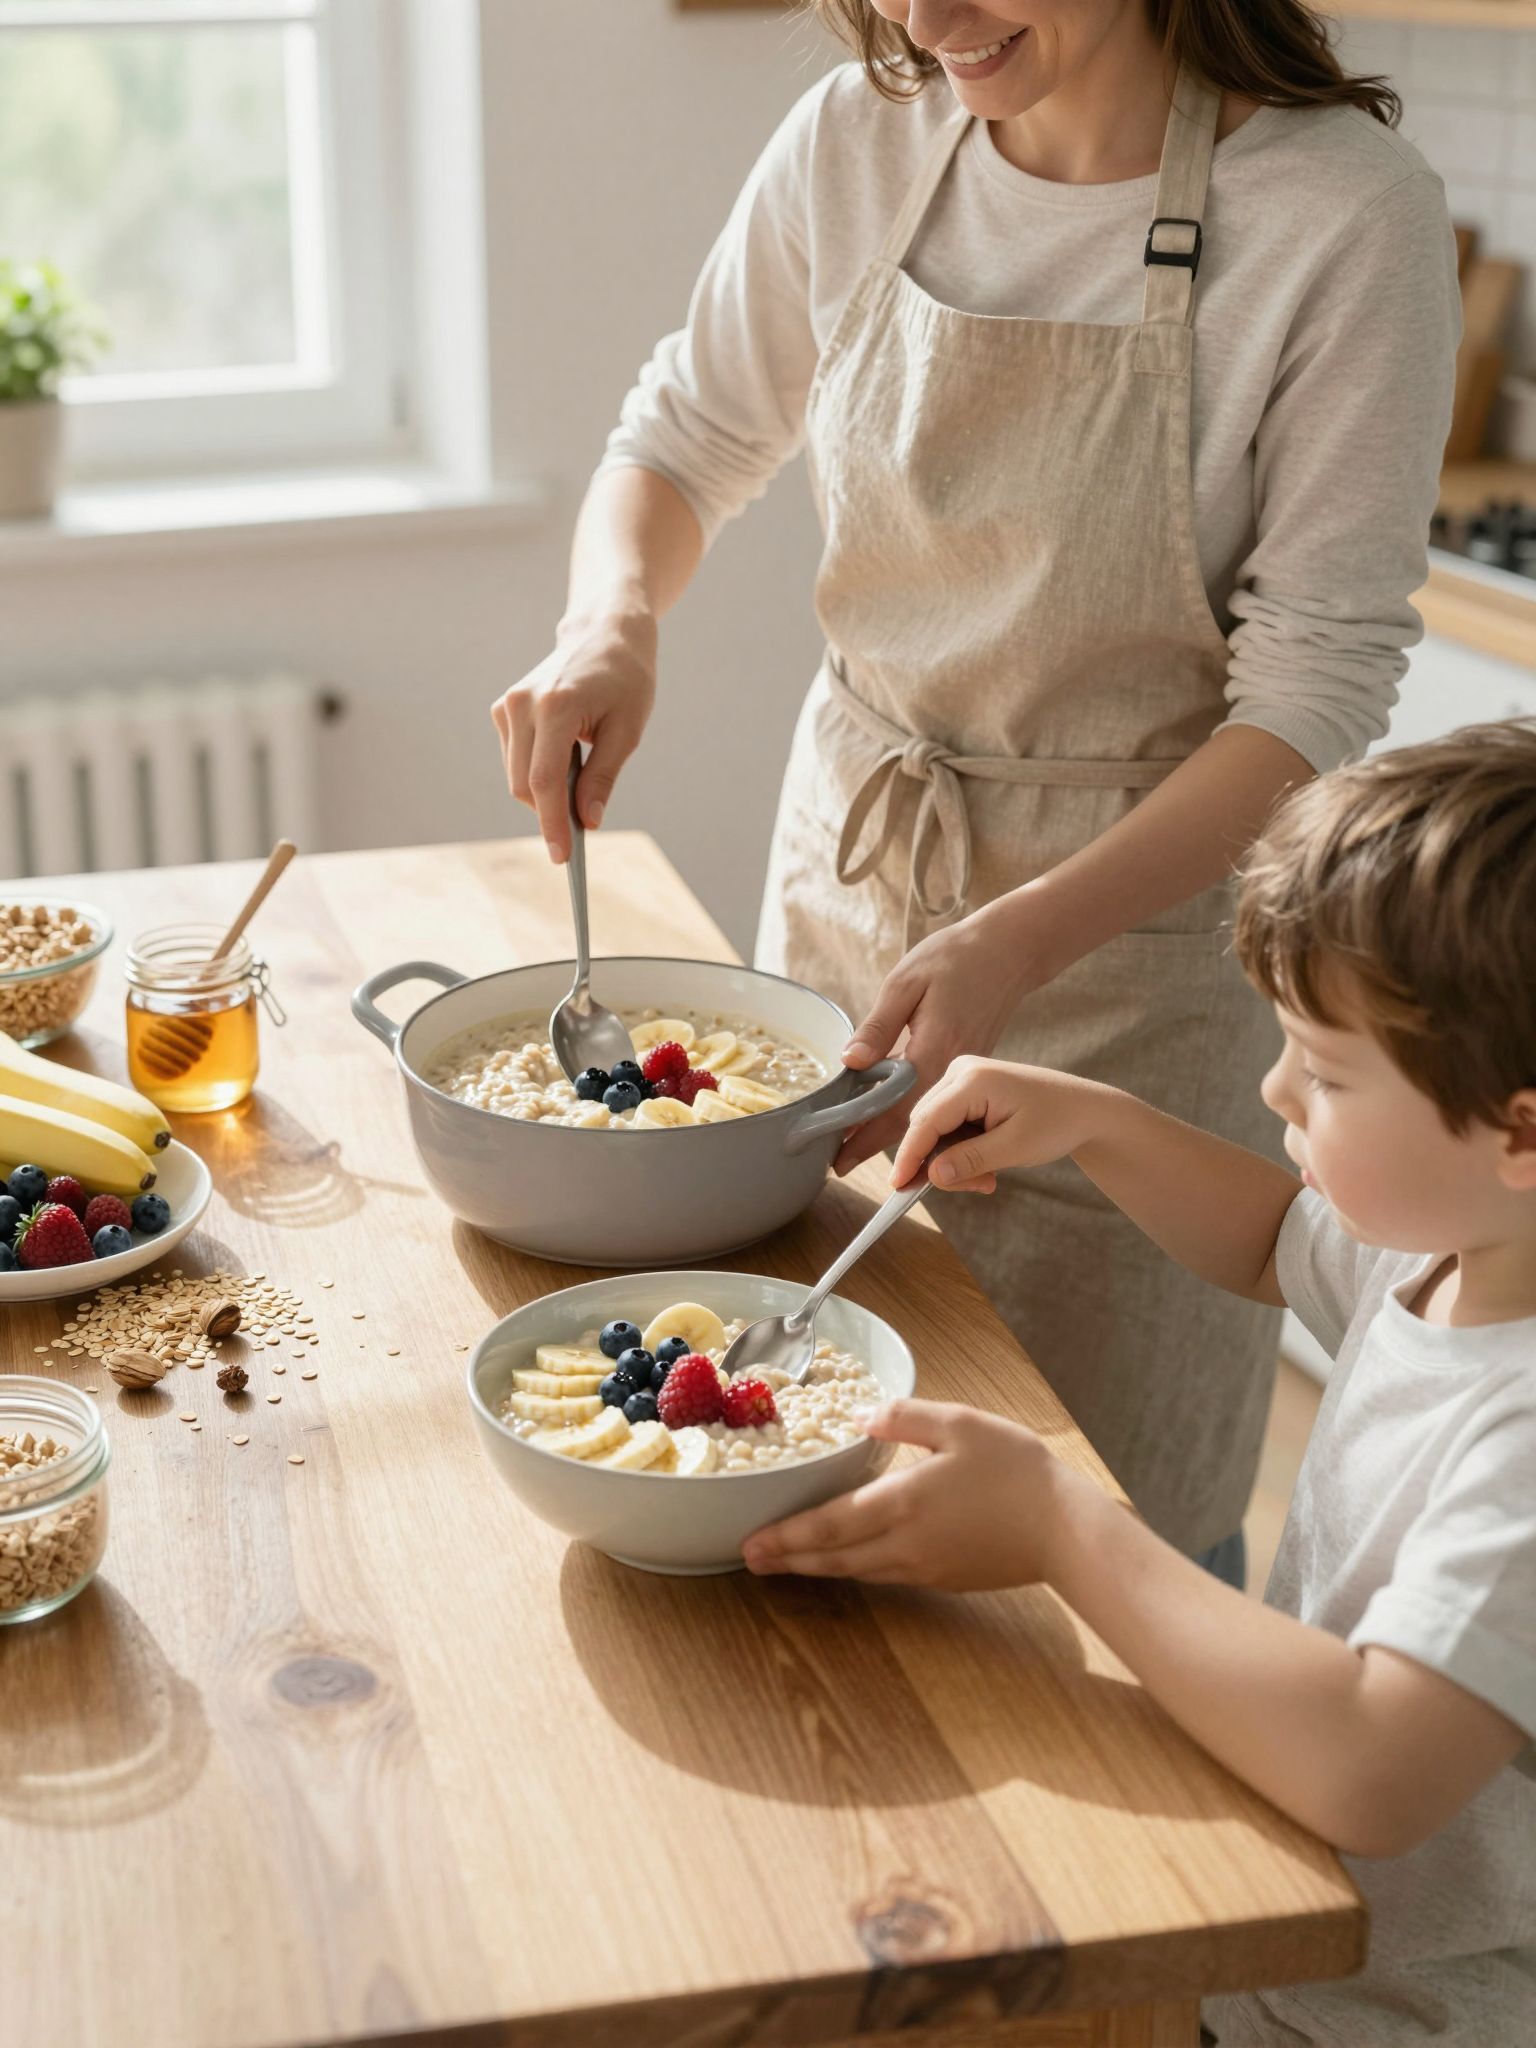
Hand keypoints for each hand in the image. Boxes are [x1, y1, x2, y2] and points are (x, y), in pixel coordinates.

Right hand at [490, 607, 656, 861]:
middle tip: (583, 826)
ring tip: (582, 775)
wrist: (605, 635)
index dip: (552, 824)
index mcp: (555, 706)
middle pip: (524, 785)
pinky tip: (565, 756)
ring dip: (545, 792)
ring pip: (516, 776)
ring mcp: (508, 705)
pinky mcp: (504, 709)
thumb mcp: (627, 732)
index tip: (562, 858)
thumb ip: (603, 778)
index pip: (544, 781)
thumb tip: (588, 821)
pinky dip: (537, 773)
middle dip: (550, 813)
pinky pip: (515, 760)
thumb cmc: (625, 680)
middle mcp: (522, 704)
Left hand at [741, 1399, 1066, 1590]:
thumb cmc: (1017, 1471)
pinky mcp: (942, 1578)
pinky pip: (885, 1574)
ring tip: (787, 1563)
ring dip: (817, 1568)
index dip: (787, 1536)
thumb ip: (906, 1417)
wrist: (1065, 1530)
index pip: (830, 1525)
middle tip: (749, 1560)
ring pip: (857, 1571)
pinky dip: (854, 1568)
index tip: (752, 1543)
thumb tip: (864, 1416)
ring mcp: (923, 1567)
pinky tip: (848, 1560)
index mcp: (903, 1502)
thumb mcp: (961, 1423)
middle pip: (834, 1558)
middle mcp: (905, 1543)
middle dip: (789, 1560)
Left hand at [834, 891, 1065, 1175]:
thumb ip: (879, 1026)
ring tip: (856, 1146)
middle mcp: (953, 1068)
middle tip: (839, 1163)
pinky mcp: (969, 1064)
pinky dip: (913, 1112)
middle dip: (873, 1144)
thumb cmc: (955, 958)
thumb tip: (850, 1062)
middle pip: (910, 1120)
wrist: (1010, 950)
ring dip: (892, 1132)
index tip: (839, 1158)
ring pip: (926, 1112)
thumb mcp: (907, 983)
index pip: (894, 1106)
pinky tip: (890, 1114)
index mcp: (934, 1049)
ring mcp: (964, 1068)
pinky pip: (939, 1098)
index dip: (865, 1136)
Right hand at [889, 1057, 1110, 1194]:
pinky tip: (987, 1166)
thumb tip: (932, 1175)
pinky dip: (963, 1151)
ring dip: (955, 1161)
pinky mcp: (969, 1090)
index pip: (926, 1121)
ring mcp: (964, 1078)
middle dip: (942, 1163)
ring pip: (937, 1130)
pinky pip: (950, 1126)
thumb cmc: (1058, 1122)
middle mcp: (961, 1071)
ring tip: (988, 1180)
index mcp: (972, 1079)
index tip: (897, 1186)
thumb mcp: (1015, 1147)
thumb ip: (970, 1160)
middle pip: (927, 1126)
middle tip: (977, 1187)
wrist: (1086, 1109)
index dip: (909, 1156)